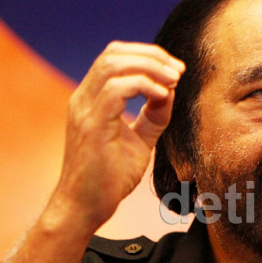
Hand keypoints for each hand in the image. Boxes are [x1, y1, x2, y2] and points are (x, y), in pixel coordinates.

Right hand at [53, 41, 184, 230]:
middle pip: (114, 53)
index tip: (175, 70)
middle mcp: (83, 99)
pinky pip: (115, 90)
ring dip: (149, 67)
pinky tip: (162, 95)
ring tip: (173, 80)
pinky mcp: (91, 126)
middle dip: (151, 55)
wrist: (85, 208)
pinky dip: (142, 85)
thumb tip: (170, 91)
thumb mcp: (141, 141)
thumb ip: (154, 116)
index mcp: (92, 99)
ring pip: (113, 65)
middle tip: (178, 71)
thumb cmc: (109, 178)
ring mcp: (84, 110)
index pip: (115, 57)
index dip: (148, 55)